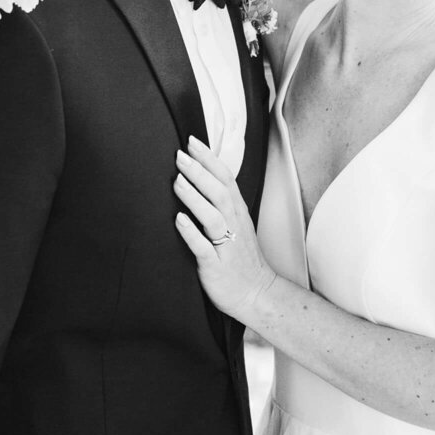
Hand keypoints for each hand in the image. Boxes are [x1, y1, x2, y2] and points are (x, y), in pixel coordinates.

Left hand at [175, 137, 276, 325]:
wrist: (256, 293)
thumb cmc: (240, 258)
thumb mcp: (236, 225)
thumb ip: (221, 202)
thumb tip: (200, 177)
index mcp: (237, 213)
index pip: (226, 179)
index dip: (210, 159)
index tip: (192, 141)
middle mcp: (234, 226)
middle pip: (220, 192)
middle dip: (200, 172)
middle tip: (180, 155)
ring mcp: (226, 246)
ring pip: (213, 216)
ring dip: (195, 197)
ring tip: (178, 180)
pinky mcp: (216, 266)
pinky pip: (204, 247)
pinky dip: (191, 233)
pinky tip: (178, 220)